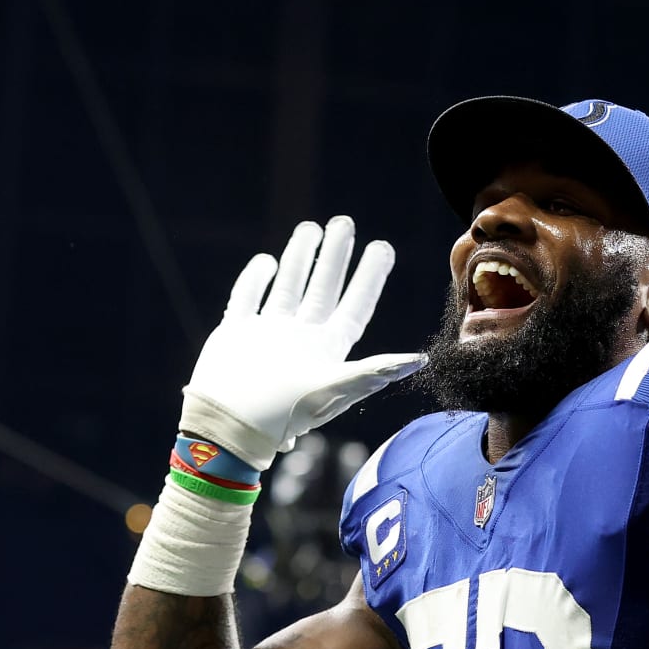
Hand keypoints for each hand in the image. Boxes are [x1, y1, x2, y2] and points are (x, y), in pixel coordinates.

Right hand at [181, 216, 424, 468]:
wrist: (228, 426)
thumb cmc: (283, 414)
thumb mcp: (332, 390)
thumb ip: (373, 372)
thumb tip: (420, 361)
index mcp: (326, 350)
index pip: (355, 306)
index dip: (369, 278)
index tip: (382, 247)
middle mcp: (301, 339)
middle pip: (323, 288)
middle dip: (335, 257)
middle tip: (344, 222)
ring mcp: (268, 335)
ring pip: (288, 286)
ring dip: (299, 258)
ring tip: (310, 227)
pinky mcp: (236, 333)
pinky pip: (248, 298)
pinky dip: (256, 278)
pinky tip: (267, 260)